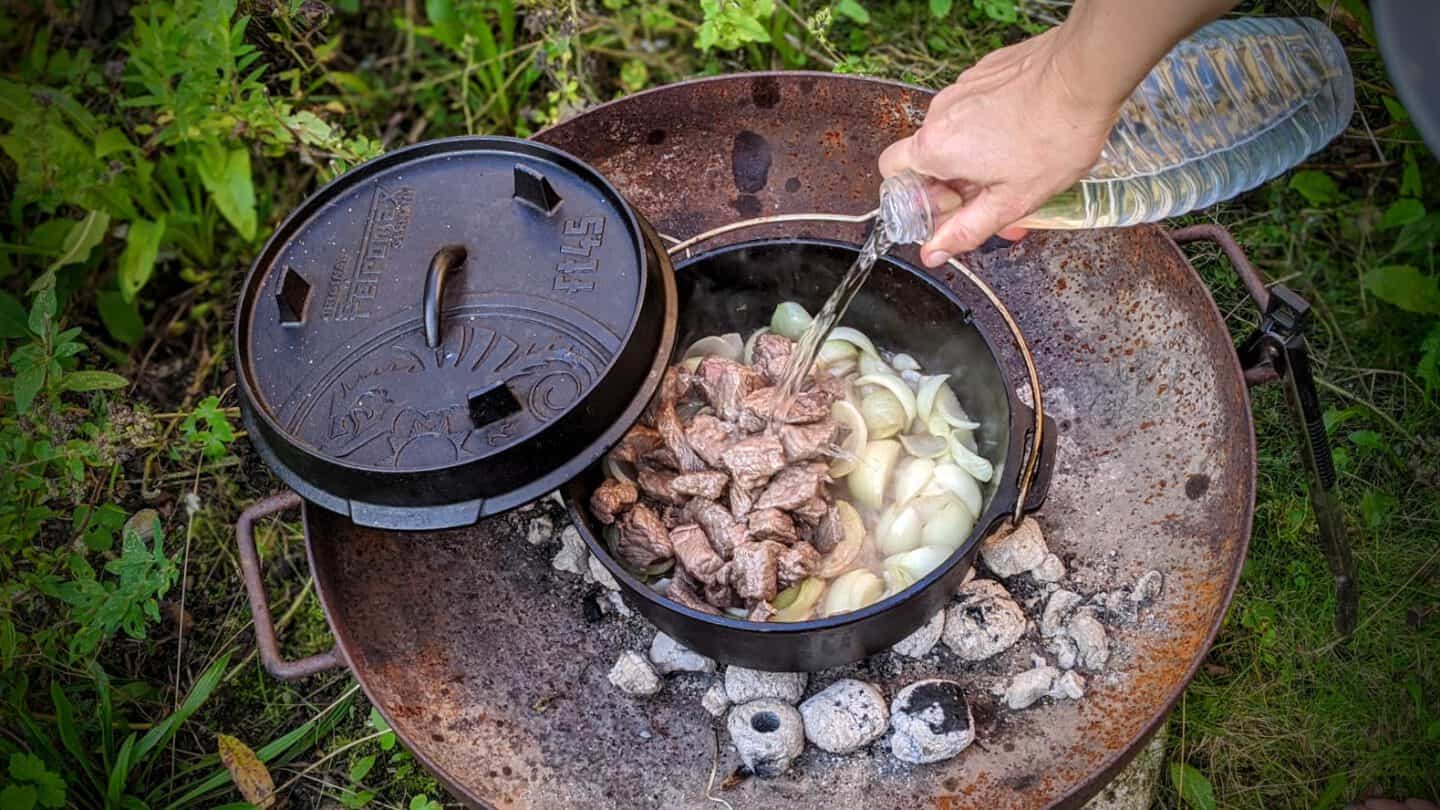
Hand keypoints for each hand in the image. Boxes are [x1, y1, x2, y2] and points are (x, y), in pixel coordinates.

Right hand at [879, 28, 1119, 266]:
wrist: (1085, 74)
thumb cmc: (1054, 135)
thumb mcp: (1011, 201)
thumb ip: (966, 230)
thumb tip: (934, 253)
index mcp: (936, 147)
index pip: (892, 172)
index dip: (917, 196)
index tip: (951, 206)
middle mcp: (940, 113)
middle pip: (927, 154)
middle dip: (954, 180)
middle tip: (990, 194)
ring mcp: (962, 87)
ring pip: (955, 131)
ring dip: (974, 154)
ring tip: (1016, 165)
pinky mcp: (985, 72)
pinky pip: (975, 106)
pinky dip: (991, 125)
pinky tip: (1025, 134)